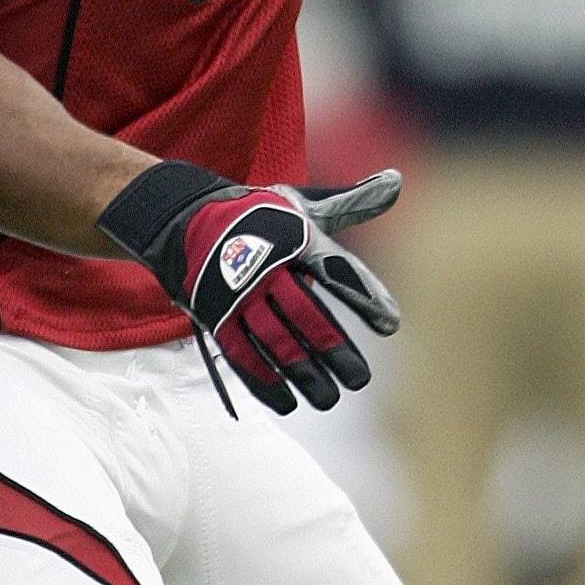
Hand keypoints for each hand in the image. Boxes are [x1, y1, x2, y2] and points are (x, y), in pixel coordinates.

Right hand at [99, 160, 399, 415]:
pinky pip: (241, 353)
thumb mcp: (304, 206)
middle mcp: (268, 266)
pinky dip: (264, 380)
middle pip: (307, 315)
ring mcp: (239, 293)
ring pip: (276, 340)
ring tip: (329, 399)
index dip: (364, 297)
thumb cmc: (261, 216)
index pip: (336, 270)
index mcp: (296, 238)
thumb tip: (397, 181)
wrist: (187, 218)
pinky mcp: (216, 315)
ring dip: (303, 373)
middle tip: (360, 381)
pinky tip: (286, 402)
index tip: (390, 325)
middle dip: (335, 350)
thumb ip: (352, 203)